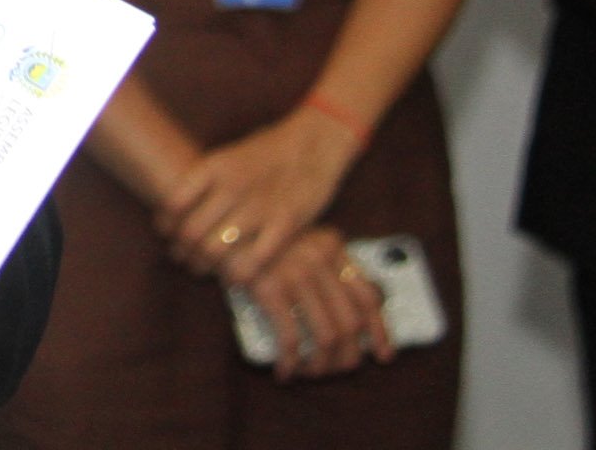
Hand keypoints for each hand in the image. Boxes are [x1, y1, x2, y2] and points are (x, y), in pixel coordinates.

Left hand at [157, 107, 356, 282]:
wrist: (314, 142)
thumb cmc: (267, 151)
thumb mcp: (229, 156)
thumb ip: (206, 182)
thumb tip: (177, 207)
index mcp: (214, 167)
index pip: (175, 202)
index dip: (166, 224)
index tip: (166, 233)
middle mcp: (232, 187)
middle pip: (191, 231)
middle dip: (182, 250)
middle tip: (181, 257)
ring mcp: (259, 206)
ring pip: (216, 249)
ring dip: (204, 264)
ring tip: (201, 269)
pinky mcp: (286, 223)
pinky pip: (254, 260)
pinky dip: (240, 273)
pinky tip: (235, 276)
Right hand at [240, 226, 390, 380]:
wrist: (214, 223)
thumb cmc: (256, 239)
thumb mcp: (297, 242)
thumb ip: (324, 266)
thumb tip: (349, 316)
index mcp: (331, 248)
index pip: (368, 296)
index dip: (379, 331)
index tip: (382, 354)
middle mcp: (319, 260)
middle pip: (350, 323)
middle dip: (347, 357)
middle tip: (336, 369)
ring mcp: (295, 274)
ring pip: (326, 336)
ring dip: (321, 365)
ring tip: (309, 372)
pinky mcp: (268, 288)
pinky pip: (291, 338)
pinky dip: (291, 362)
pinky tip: (285, 370)